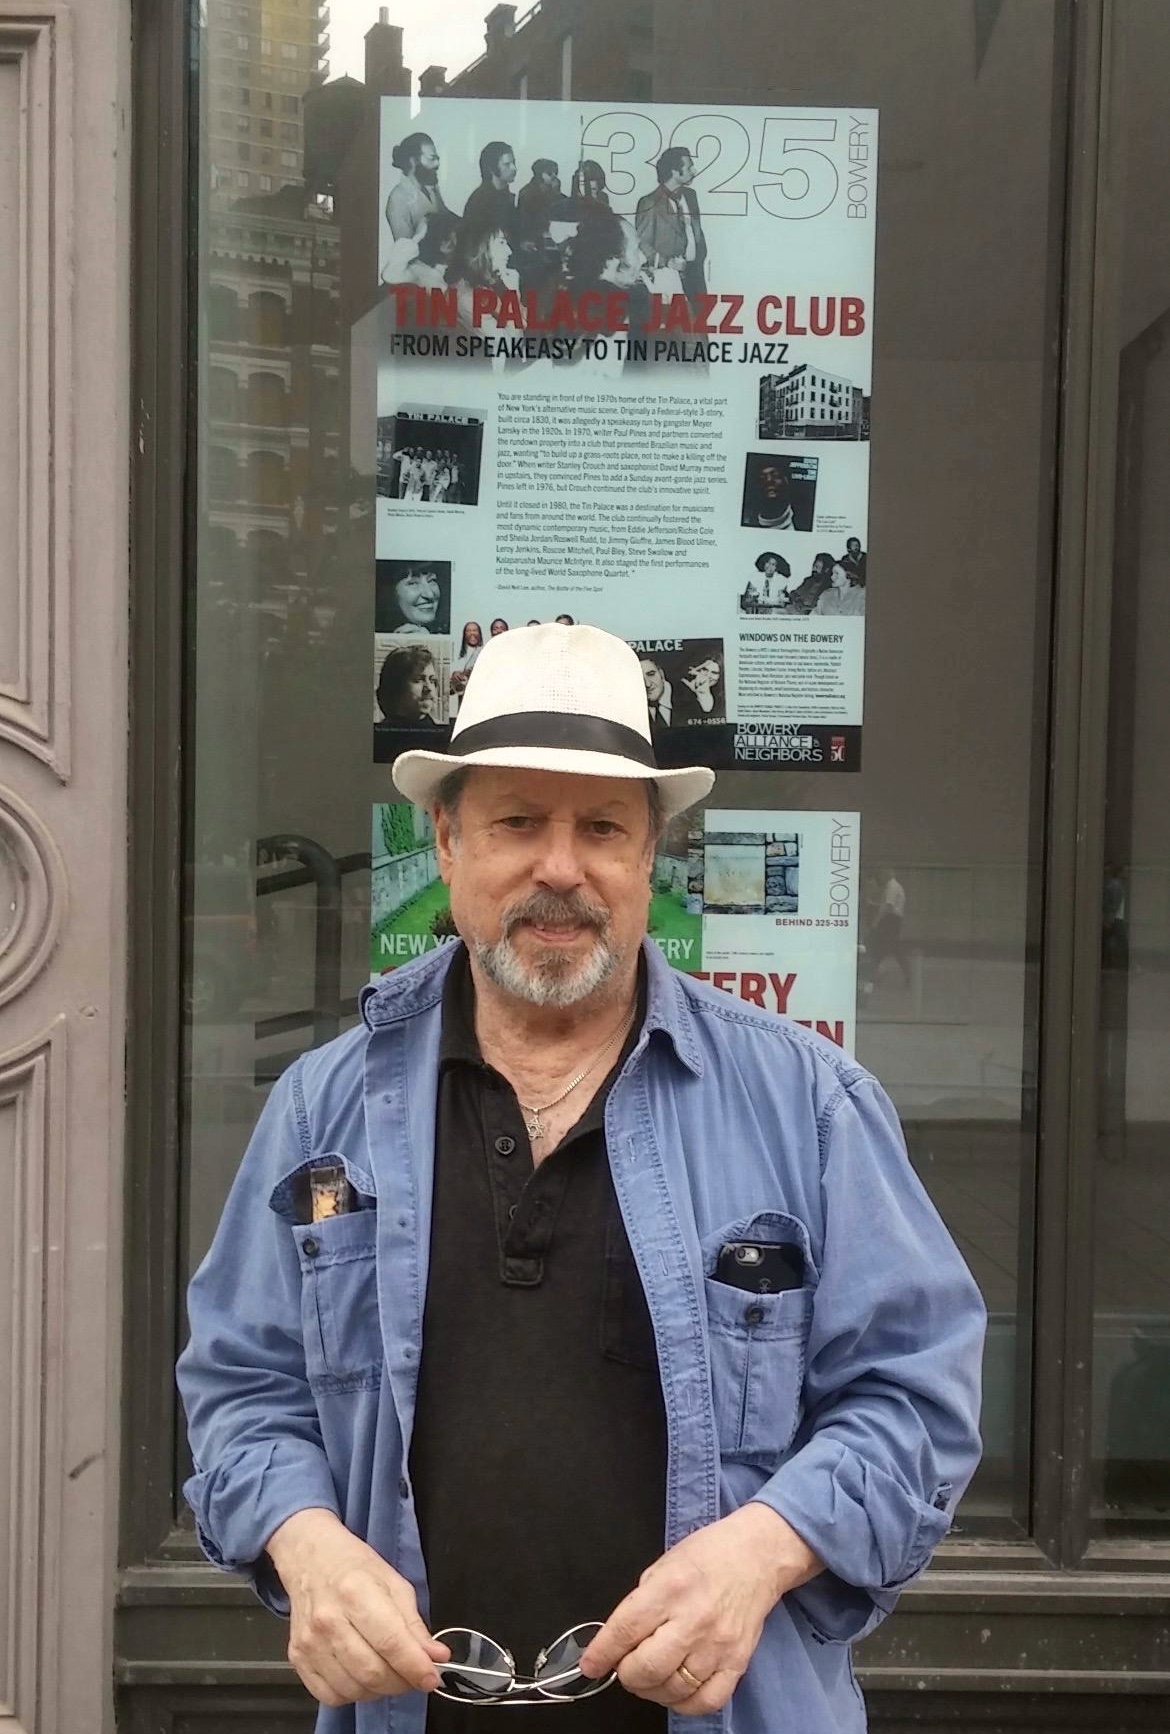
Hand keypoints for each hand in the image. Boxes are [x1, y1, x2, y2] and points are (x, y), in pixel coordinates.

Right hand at [266, 1508, 449, 1707]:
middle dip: (402, 1682)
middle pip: (372, 1672)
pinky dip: (353, 1695)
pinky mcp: (297, 1658)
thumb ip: (415, 1624)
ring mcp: (309, 1642)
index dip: (415, 1667)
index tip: (432, 1678)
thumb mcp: (394, 1583)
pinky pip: (329, 1696)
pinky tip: (362, 1677)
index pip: (390, 1642)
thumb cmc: (354, 1567)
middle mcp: (328, 1620)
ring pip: (353, 1689)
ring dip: (380, 1690)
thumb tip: (436, 1657)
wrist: (310, 1559)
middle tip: (413, 1675)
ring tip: (389, 1673)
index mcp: (356, 1592)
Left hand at [578, 1503, 821, 1716]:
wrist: (758, 1556)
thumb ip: (642, 1601)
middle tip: (626, 1666)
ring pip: (674, 1689)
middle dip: (627, 1674)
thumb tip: (619, 1638)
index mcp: (671, 1587)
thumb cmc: (709, 1554)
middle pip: (647, 1667)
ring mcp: (718, 1644)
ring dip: (652, 1690)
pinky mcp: (737, 1662)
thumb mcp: (665, 1563)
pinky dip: (685, 1704)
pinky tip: (677, 1689)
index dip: (602, 1653)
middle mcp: (694, 1619)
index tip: (590, 1665)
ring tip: (650, 1676)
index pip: (626, 1629)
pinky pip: (707, 1700)